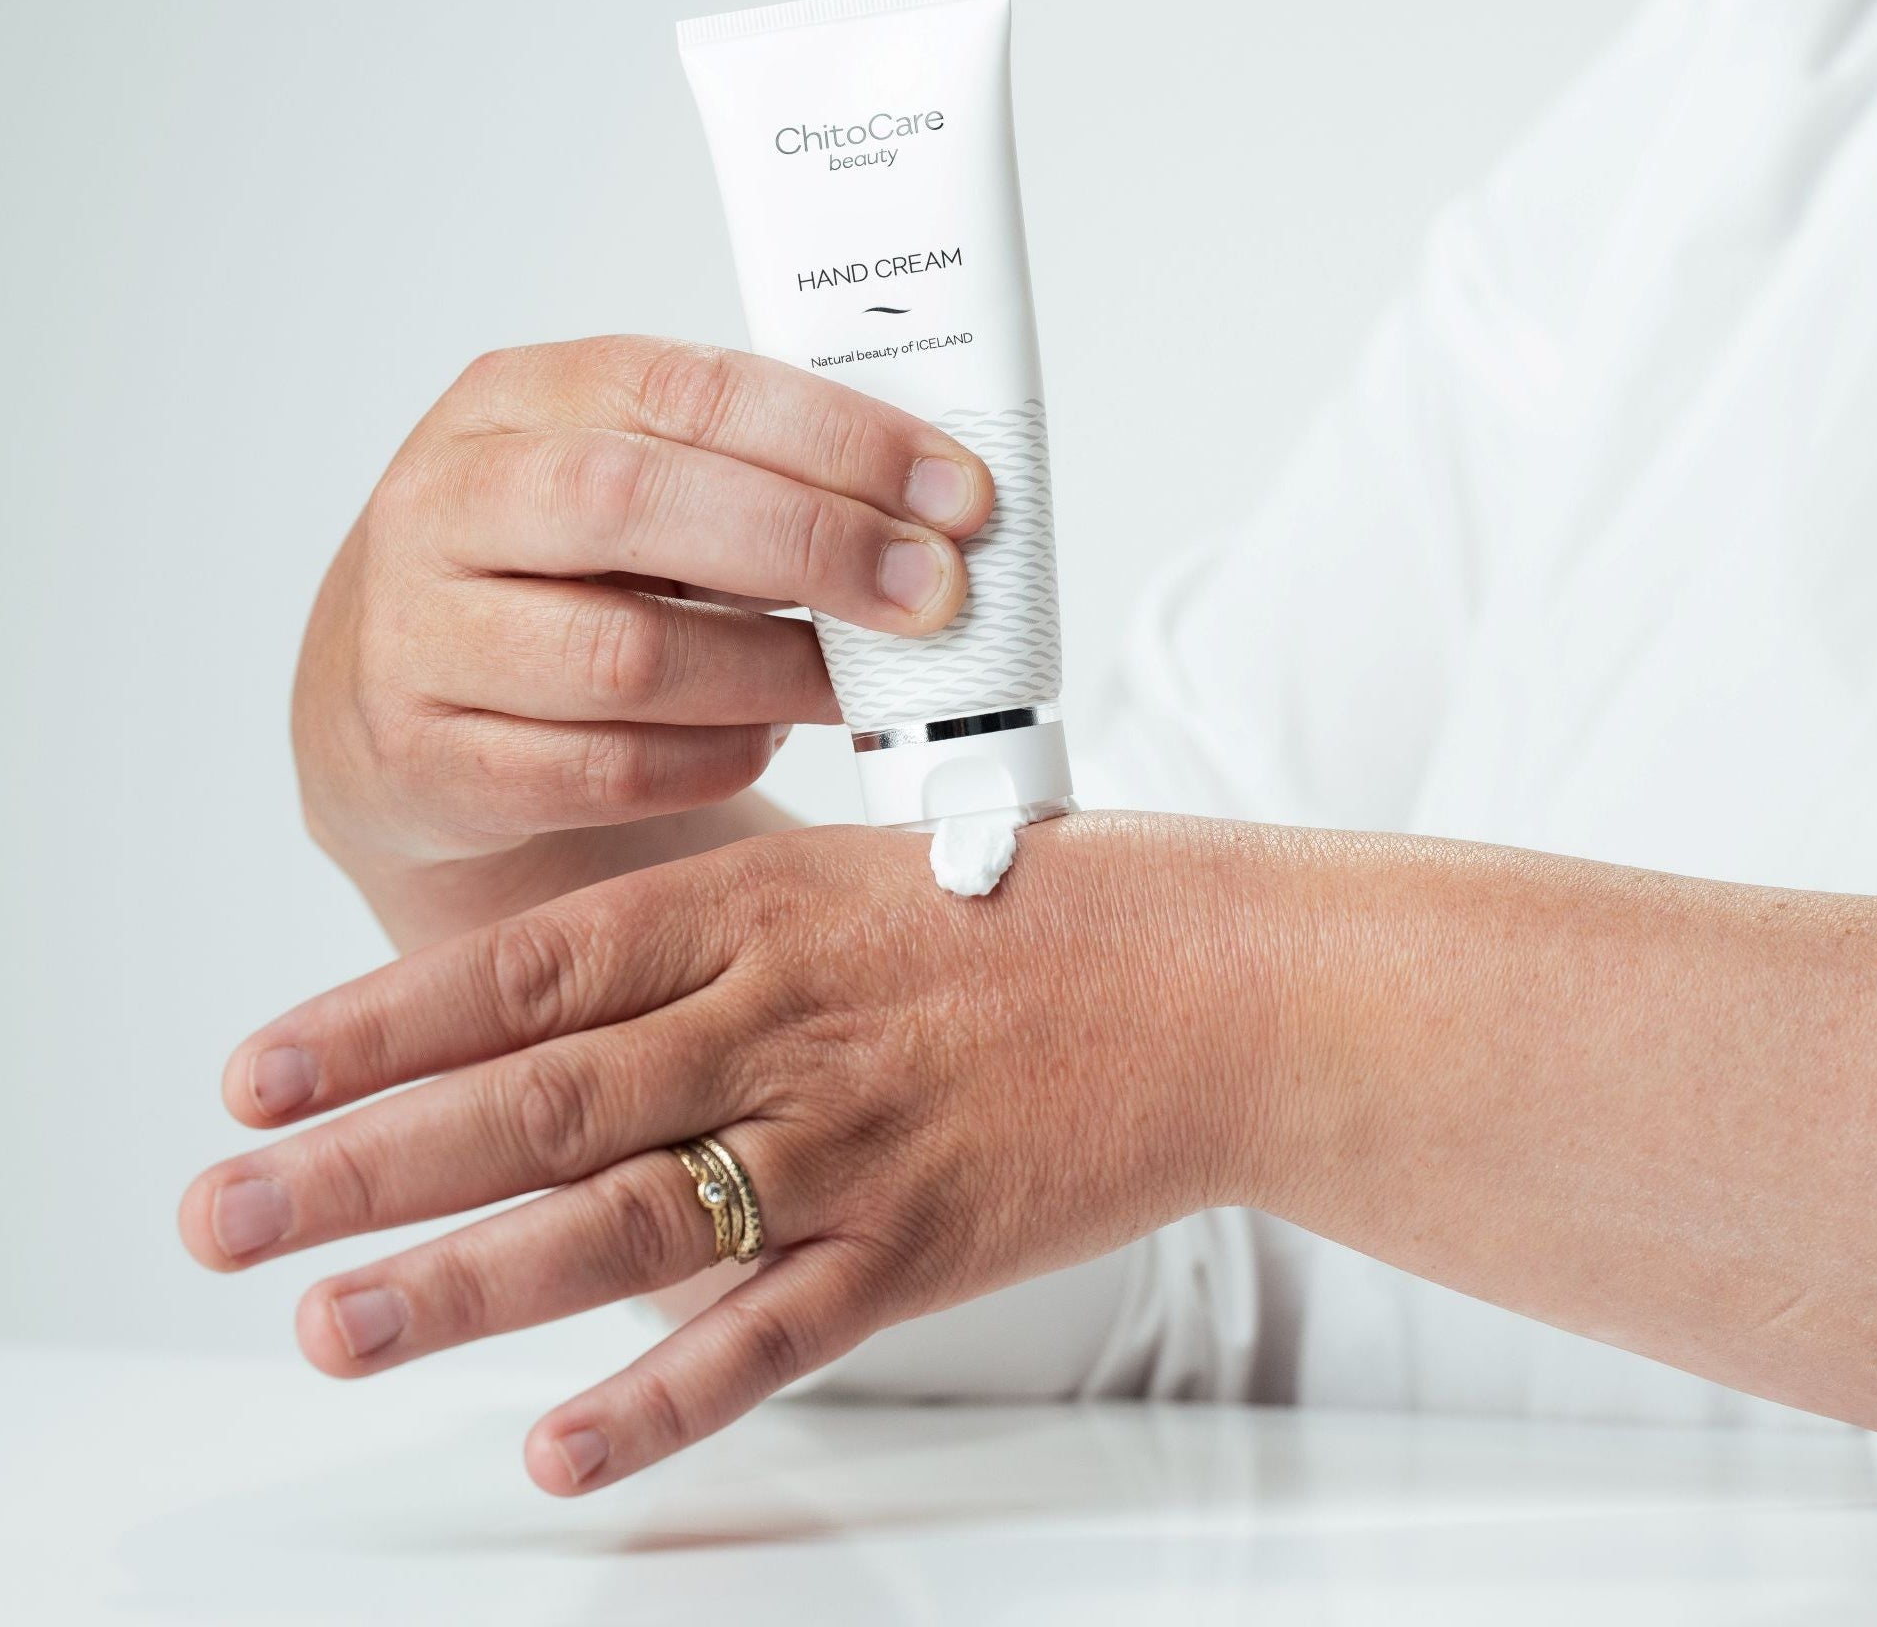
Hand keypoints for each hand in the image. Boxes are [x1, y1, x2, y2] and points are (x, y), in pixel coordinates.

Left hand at [178, 814, 1268, 1492]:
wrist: (1207, 980)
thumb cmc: (1025, 914)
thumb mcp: (847, 878)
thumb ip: (705, 940)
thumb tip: (546, 1009)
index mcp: (753, 913)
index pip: (528, 967)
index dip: (380, 1022)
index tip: (255, 1075)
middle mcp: (776, 1022)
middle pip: (536, 1098)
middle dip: (363, 1160)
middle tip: (220, 1213)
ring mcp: (845, 1139)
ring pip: (624, 1219)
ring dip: (464, 1282)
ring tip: (331, 1326)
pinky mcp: (916, 1245)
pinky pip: (771, 1333)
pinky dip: (662, 1396)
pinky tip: (561, 1447)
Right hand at [293, 336, 993, 943]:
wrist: (392, 703)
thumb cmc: (554, 576)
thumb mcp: (625, 486)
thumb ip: (749, 475)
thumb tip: (934, 511)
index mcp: (513, 398)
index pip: (688, 388)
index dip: (837, 439)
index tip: (956, 492)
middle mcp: (446, 503)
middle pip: (638, 502)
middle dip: (815, 544)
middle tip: (935, 591)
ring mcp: (420, 638)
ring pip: (626, 655)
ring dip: (777, 672)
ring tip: (855, 680)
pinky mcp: (429, 763)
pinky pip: (603, 772)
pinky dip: (714, 758)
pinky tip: (763, 737)